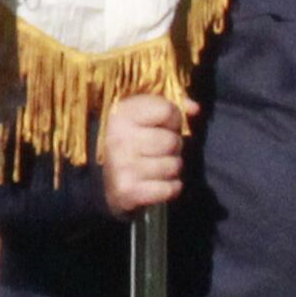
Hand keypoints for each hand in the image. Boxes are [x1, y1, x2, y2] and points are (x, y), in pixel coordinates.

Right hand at [97, 92, 194, 217]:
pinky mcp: (127, 191)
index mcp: (122, 113)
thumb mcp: (143, 114)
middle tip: (159, 150)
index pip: (168, 110)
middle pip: (173, 141)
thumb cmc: (130, 140)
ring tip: (156, 166)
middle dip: (173, 147)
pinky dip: (169, 188)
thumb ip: (171, 105)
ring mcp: (122, 166)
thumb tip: (195, 109)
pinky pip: (169, 189)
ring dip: (171, 168)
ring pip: (174, 166)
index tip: (163, 125)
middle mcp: (119, 138)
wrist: (100, 178)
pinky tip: (157, 183)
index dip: (172, 119)